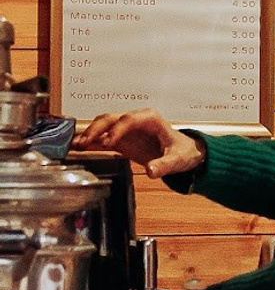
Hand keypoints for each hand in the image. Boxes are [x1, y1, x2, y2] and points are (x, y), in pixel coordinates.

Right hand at [73, 108, 203, 178]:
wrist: (183, 153)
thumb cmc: (182, 150)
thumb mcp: (178, 159)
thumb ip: (165, 165)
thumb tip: (151, 170)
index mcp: (149, 119)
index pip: (128, 120)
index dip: (116, 129)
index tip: (109, 142)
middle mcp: (134, 120)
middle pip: (109, 119)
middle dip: (95, 129)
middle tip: (84, 142)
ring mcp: (125, 130)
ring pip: (101, 126)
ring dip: (88, 134)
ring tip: (76, 145)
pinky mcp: (120, 140)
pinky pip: (101, 139)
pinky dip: (90, 142)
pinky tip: (77, 147)